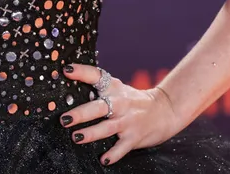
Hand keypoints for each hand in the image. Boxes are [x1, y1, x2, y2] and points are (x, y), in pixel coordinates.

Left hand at [60, 63, 183, 165]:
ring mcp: (128, 121)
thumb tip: (71, 88)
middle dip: (81, 113)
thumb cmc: (133, 100)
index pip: (97, 75)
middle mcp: (120, 103)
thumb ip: (99, 89)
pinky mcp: (134, 137)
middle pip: (99, 107)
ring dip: (91, 133)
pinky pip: (122, 148)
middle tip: (65, 119)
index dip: (82, 72)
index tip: (68, 70)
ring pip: (107, 128)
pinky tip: (103, 159)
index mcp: (114, 88)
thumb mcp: (118, 89)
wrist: (165, 110)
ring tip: (76, 137)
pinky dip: (113, 154)